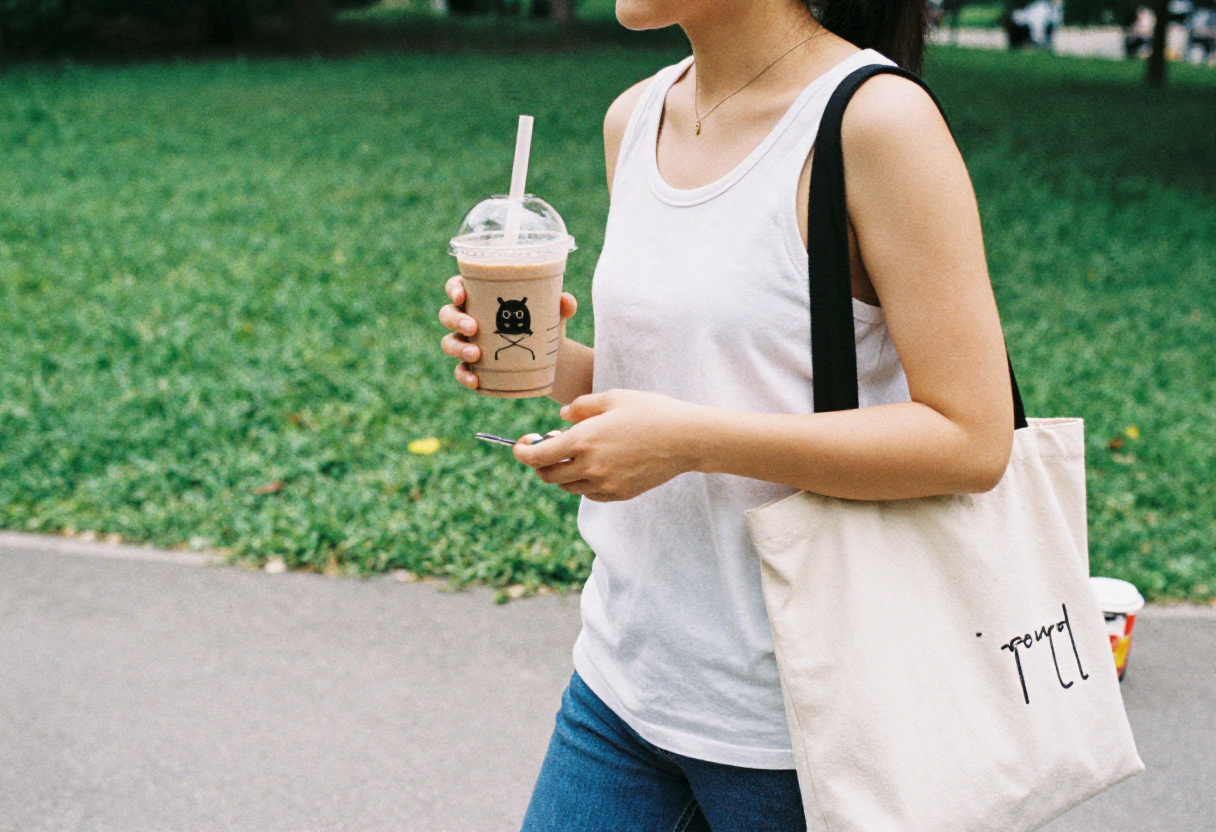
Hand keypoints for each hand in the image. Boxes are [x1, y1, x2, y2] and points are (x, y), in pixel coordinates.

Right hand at [439, 275, 577, 390]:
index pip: (456, 287)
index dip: (453, 289)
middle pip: (448, 314)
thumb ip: (561, 303)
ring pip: (449, 343)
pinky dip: (465, 376)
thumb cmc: (544, 324)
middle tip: (473, 328)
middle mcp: (469, 318)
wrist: (550, 357)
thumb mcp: (552, 312)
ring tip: (476, 355)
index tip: (462, 295)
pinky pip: (460, 371)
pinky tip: (475, 381)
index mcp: (480, 297)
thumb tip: (566, 302)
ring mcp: (468, 343)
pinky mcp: (474, 367)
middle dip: (456, 320)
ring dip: (458, 348)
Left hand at [513, 389, 705, 501]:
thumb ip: (582, 406)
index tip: (522, 445)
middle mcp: (590, 467)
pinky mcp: (619, 494)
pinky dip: (584, 482)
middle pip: (548, 476)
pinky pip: (589, 493)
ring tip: (576, 453)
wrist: (686, 439)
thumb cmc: (651, 411)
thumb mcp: (613, 398)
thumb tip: (562, 417)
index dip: (522, 452)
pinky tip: (595, 466)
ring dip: (563, 472)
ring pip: (568, 487)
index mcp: (583, 440)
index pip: (537, 456)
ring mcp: (605, 484)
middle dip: (540, 462)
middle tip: (549, 446)